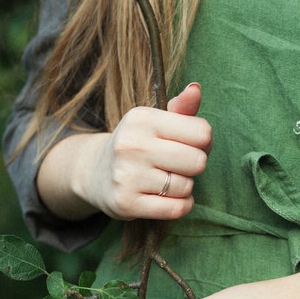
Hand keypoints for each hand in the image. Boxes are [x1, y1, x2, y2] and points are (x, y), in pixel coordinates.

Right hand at [38, 82, 211, 222]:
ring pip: (186, 187)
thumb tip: (196, 89)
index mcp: (142, 118)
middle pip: (198, 162)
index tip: (189, 144)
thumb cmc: (138, 145)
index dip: (204, 142)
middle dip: (194, 166)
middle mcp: (132, 145)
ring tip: (165, 180)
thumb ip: (181, 109)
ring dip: (184, 187)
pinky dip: (180, 205)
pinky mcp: (126, 203)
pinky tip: (168, 198)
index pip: (202, 133)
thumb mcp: (155, 122)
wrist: (96, 173)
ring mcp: (127, 175)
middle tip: (177, 165)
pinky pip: (176, 209)